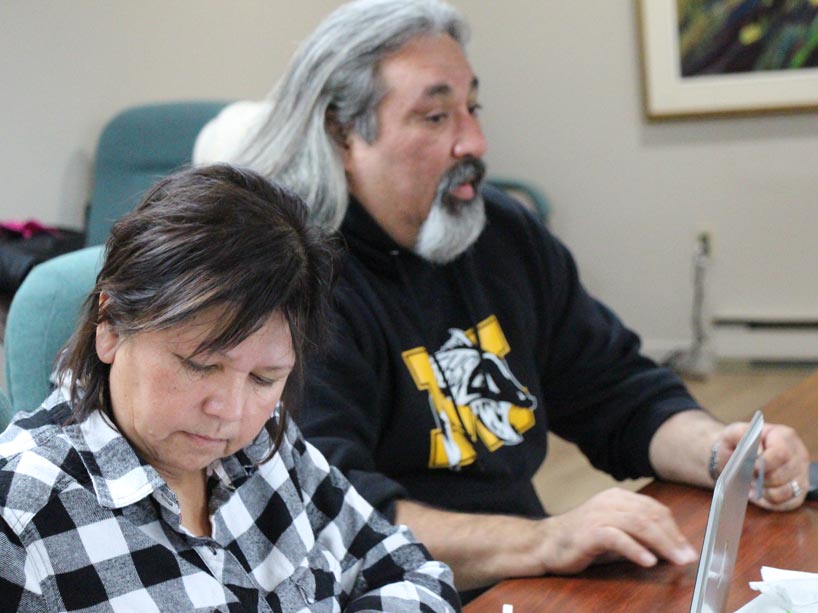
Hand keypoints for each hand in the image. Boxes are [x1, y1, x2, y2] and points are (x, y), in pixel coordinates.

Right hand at [537, 488, 697, 574]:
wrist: (545, 544)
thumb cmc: (581, 541)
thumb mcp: (615, 533)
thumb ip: (639, 535)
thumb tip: (672, 548)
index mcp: (617, 498)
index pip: (654, 509)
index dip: (674, 529)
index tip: (687, 548)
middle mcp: (609, 502)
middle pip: (650, 516)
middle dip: (673, 537)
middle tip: (687, 557)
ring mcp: (598, 515)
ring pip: (638, 524)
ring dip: (661, 544)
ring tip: (675, 560)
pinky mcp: (589, 532)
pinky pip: (617, 538)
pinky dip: (635, 549)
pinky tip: (648, 561)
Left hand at [717, 422, 809, 510]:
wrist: (736, 454)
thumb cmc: (736, 443)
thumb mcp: (732, 433)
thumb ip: (741, 436)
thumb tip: (757, 454)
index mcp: (784, 436)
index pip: (781, 453)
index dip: (765, 463)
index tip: (751, 468)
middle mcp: (798, 454)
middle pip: (783, 474)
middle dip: (762, 479)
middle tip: (748, 477)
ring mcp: (801, 474)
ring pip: (787, 491)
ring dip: (765, 492)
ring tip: (751, 486)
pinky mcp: (799, 491)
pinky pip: (788, 503)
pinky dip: (770, 502)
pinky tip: (757, 495)